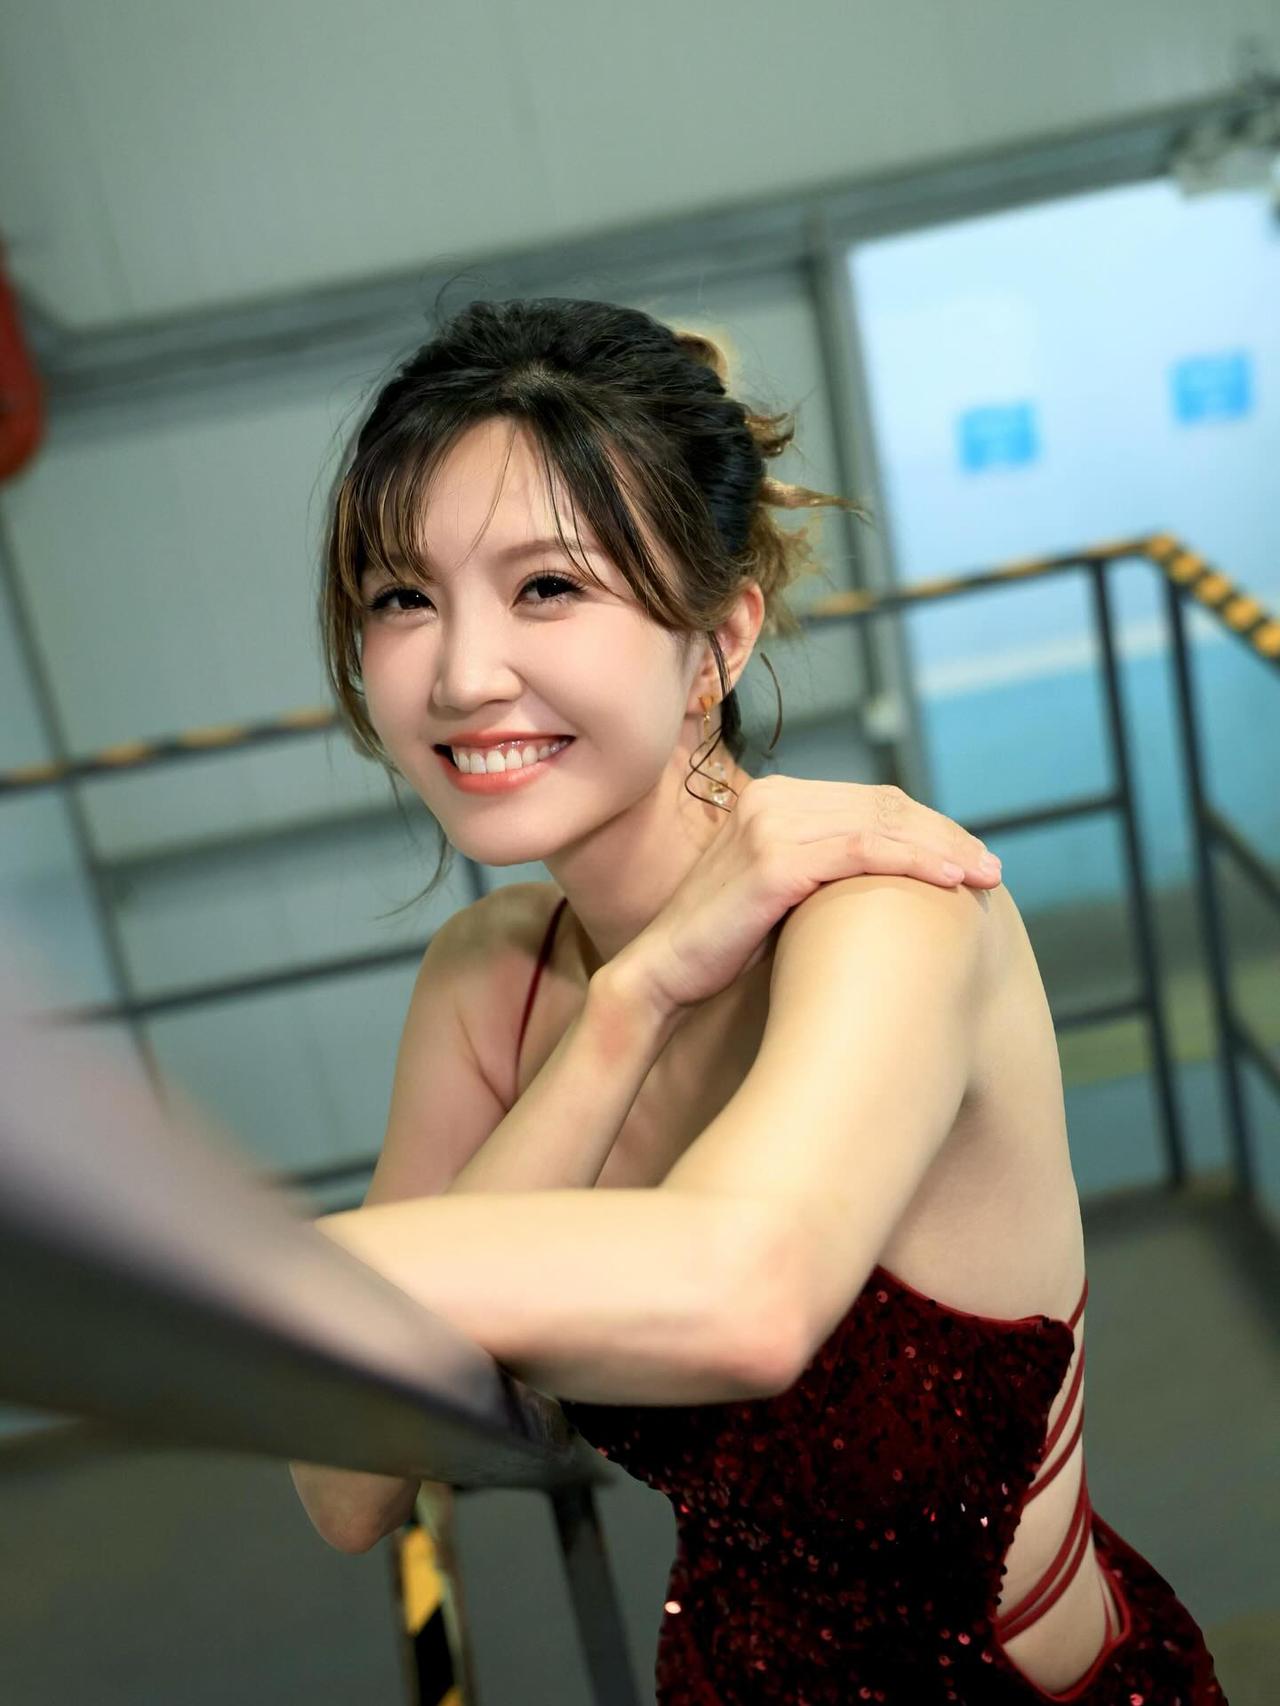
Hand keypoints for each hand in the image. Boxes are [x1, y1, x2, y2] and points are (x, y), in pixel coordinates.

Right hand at [609, 775, 999, 1018]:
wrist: (663, 973)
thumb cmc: (725, 946)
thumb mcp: (781, 892)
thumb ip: (824, 870)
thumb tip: (892, 879)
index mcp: (776, 798)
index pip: (873, 802)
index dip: (928, 827)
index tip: (969, 858)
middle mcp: (774, 799)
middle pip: (885, 807)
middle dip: (945, 836)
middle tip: (990, 869)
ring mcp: (772, 825)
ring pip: (881, 825)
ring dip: (942, 850)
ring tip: (984, 877)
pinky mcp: (774, 860)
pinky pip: (862, 852)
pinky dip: (912, 863)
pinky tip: (949, 882)